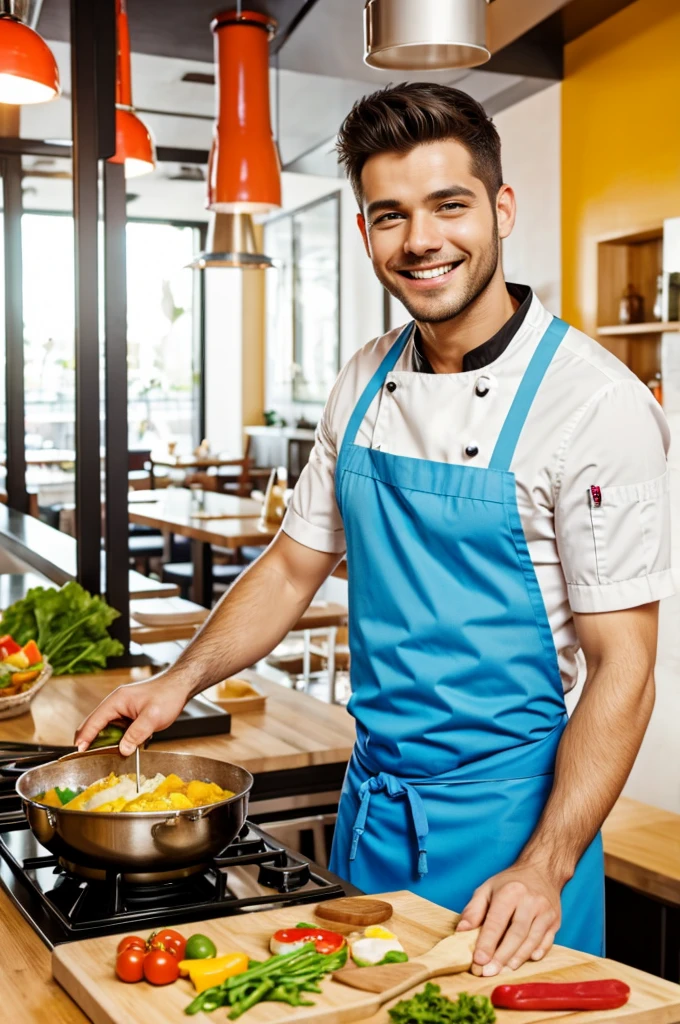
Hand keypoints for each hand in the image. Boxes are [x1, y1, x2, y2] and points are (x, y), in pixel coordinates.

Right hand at [74, 674, 188, 755]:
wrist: (180, 686)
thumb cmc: (167, 695)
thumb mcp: (152, 717)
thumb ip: (136, 734)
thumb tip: (122, 750)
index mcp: (116, 701)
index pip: (94, 721)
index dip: (85, 737)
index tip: (78, 751)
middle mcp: (115, 703)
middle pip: (95, 724)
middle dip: (89, 740)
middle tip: (85, 758)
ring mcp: (122, 708)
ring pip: (105, 727)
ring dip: (103, 740)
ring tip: (100, 756)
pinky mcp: (129, 714)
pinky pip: (116, 728)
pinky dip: (114, 738)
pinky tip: (118, 748)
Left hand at [456, 862, 561, 976]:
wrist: (542, 871)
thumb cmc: (510, 883)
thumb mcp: (487, 888)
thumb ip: (473, 909)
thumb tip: (461, 931)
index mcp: (510, 891)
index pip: (497, 921)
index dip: (487, 942)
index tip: (478, 960)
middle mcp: (530, 901)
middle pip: (516, 934)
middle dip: (501, 956)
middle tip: (489, 972)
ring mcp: (546, 912)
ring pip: (532, 940)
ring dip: (517, 958)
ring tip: (504, 970)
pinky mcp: (555, 921)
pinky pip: (546, 942)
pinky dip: (537, 953)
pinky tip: (527, 960)